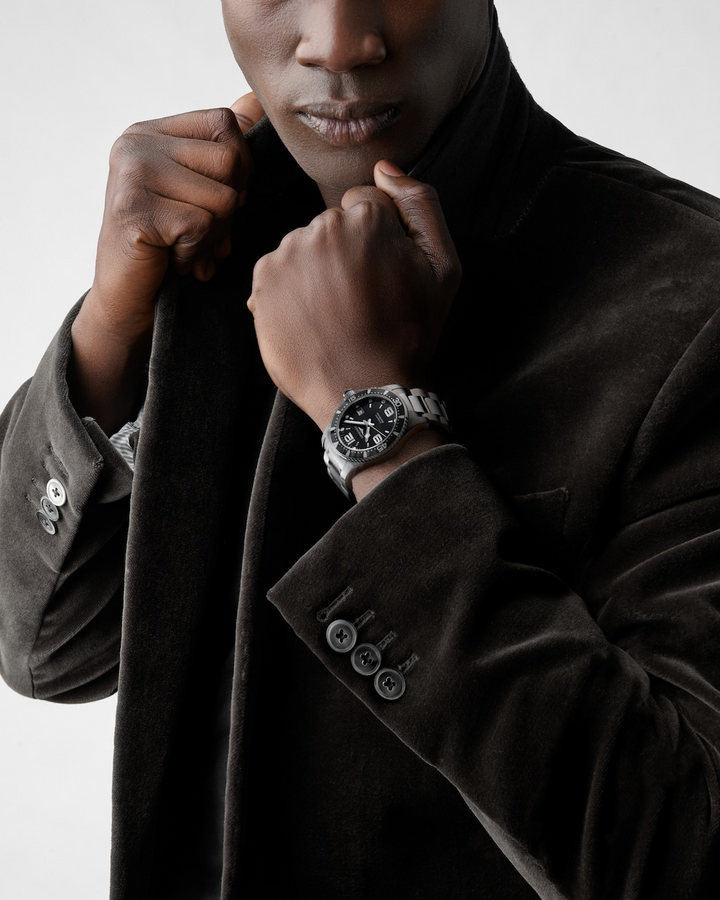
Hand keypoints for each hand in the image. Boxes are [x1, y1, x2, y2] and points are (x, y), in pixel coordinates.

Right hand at [85, 92, 263, 344]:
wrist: (128, 298)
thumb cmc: (168, 244)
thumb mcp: (196, 190)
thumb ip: (220, 146)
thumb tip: (256, 101)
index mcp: (150, 132)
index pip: (225, 123)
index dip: (240, 167)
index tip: (216, 199)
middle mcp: (135, 144)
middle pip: (230, 160)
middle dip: (230, 206)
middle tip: (199, 230)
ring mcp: (131, 176)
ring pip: (223, 198)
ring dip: (214, 235)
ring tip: (183, 244)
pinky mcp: (134, 211)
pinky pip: (202, 227)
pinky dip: (196, 253)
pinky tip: (173, 258)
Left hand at [248, 160, 460, 431]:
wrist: (366, 392)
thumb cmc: (409, 333)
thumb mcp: (443, 267)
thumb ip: (421, 204)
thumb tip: (385, 168)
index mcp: (365, 217)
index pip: (365, 205)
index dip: (379, 242)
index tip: (381, 277)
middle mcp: (320, 227)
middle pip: (332, 226)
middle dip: (344, 254)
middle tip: (359, 301)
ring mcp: (287, 254)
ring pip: (303, 248)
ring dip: (315, 272)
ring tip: (334, 314)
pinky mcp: (262, 282)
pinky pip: (277, 271)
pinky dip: (290, 290)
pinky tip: (311, 319)